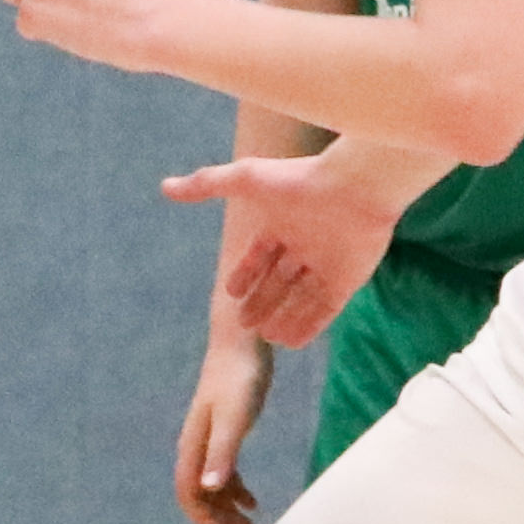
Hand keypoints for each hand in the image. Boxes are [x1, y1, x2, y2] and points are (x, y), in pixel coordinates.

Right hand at [160, 151, 404, 347]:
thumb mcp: (246, 180)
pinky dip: (308, 326)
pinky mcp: (349, 280)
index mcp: (283, 221)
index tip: (231, 294)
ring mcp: (329, 263)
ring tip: (264, 337)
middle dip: (262, 300)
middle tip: (244, 324)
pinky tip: (289, 343)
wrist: (358, 186)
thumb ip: (206, 184)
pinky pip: (325, 309)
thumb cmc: (300, 180)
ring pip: (301, 297)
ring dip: (282, 316)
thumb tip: (165, 187)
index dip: (246, 273)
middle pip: (280, 278)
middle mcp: (306, 243)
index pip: (261, 253)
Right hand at [175, 334, 273, 523]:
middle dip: (218, 523)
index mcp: (194, 446)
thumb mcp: (236, 417)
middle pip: (198, 497)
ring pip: (210, 488)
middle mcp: (196, 446)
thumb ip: (224, 452)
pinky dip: (235, 492)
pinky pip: (222, 473)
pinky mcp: (223, 431)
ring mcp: (208, 440)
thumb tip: (210, 489)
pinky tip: (253, 502)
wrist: (243, 341)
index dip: (208, 521)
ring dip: (226, 511)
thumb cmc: (241, 377)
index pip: (190, 495)